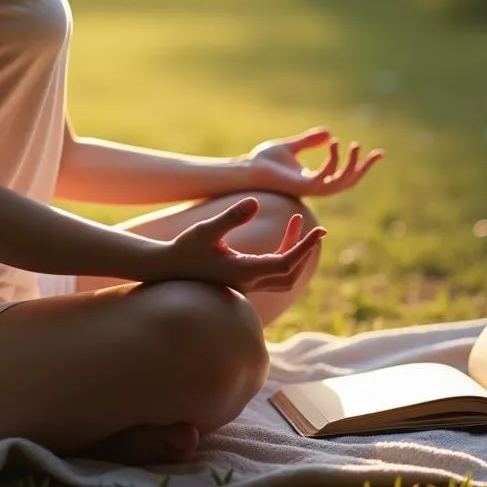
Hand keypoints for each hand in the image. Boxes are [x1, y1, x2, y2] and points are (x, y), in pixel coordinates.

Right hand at [146, 197, 325, 292]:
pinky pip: (272, 274)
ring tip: (294, 225)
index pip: (286, 263)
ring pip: (282, 276)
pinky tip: (279, 239)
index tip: (320, 230)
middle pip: (289, 273)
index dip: (306, 247)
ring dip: (294, 253)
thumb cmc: (184, 247)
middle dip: (304, 249)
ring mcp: (245, 285)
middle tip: (314, 226)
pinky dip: (283, 257)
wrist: (165, 269)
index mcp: (244, 272)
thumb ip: (231, 217)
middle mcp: (248, 283)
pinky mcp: (240, 282)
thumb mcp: (207, 229)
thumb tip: (256, 201)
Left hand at [245, 127, 382, 197]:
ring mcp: (310, 188)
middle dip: (363, 169)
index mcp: (314, 179)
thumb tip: (329, 131)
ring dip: (351, 165)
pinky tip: (333, 144)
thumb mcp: (291, 147)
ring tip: (355, 145)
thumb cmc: (264, 161)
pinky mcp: (303, 186)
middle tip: (377, 153)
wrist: (248, 168)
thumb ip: (309, 141)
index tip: (375, 152)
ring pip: (341, 182)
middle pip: (348, 182)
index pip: (343, 175)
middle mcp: (315, 186)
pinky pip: (325, 177)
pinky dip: (332, 161)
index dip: (359, 165)